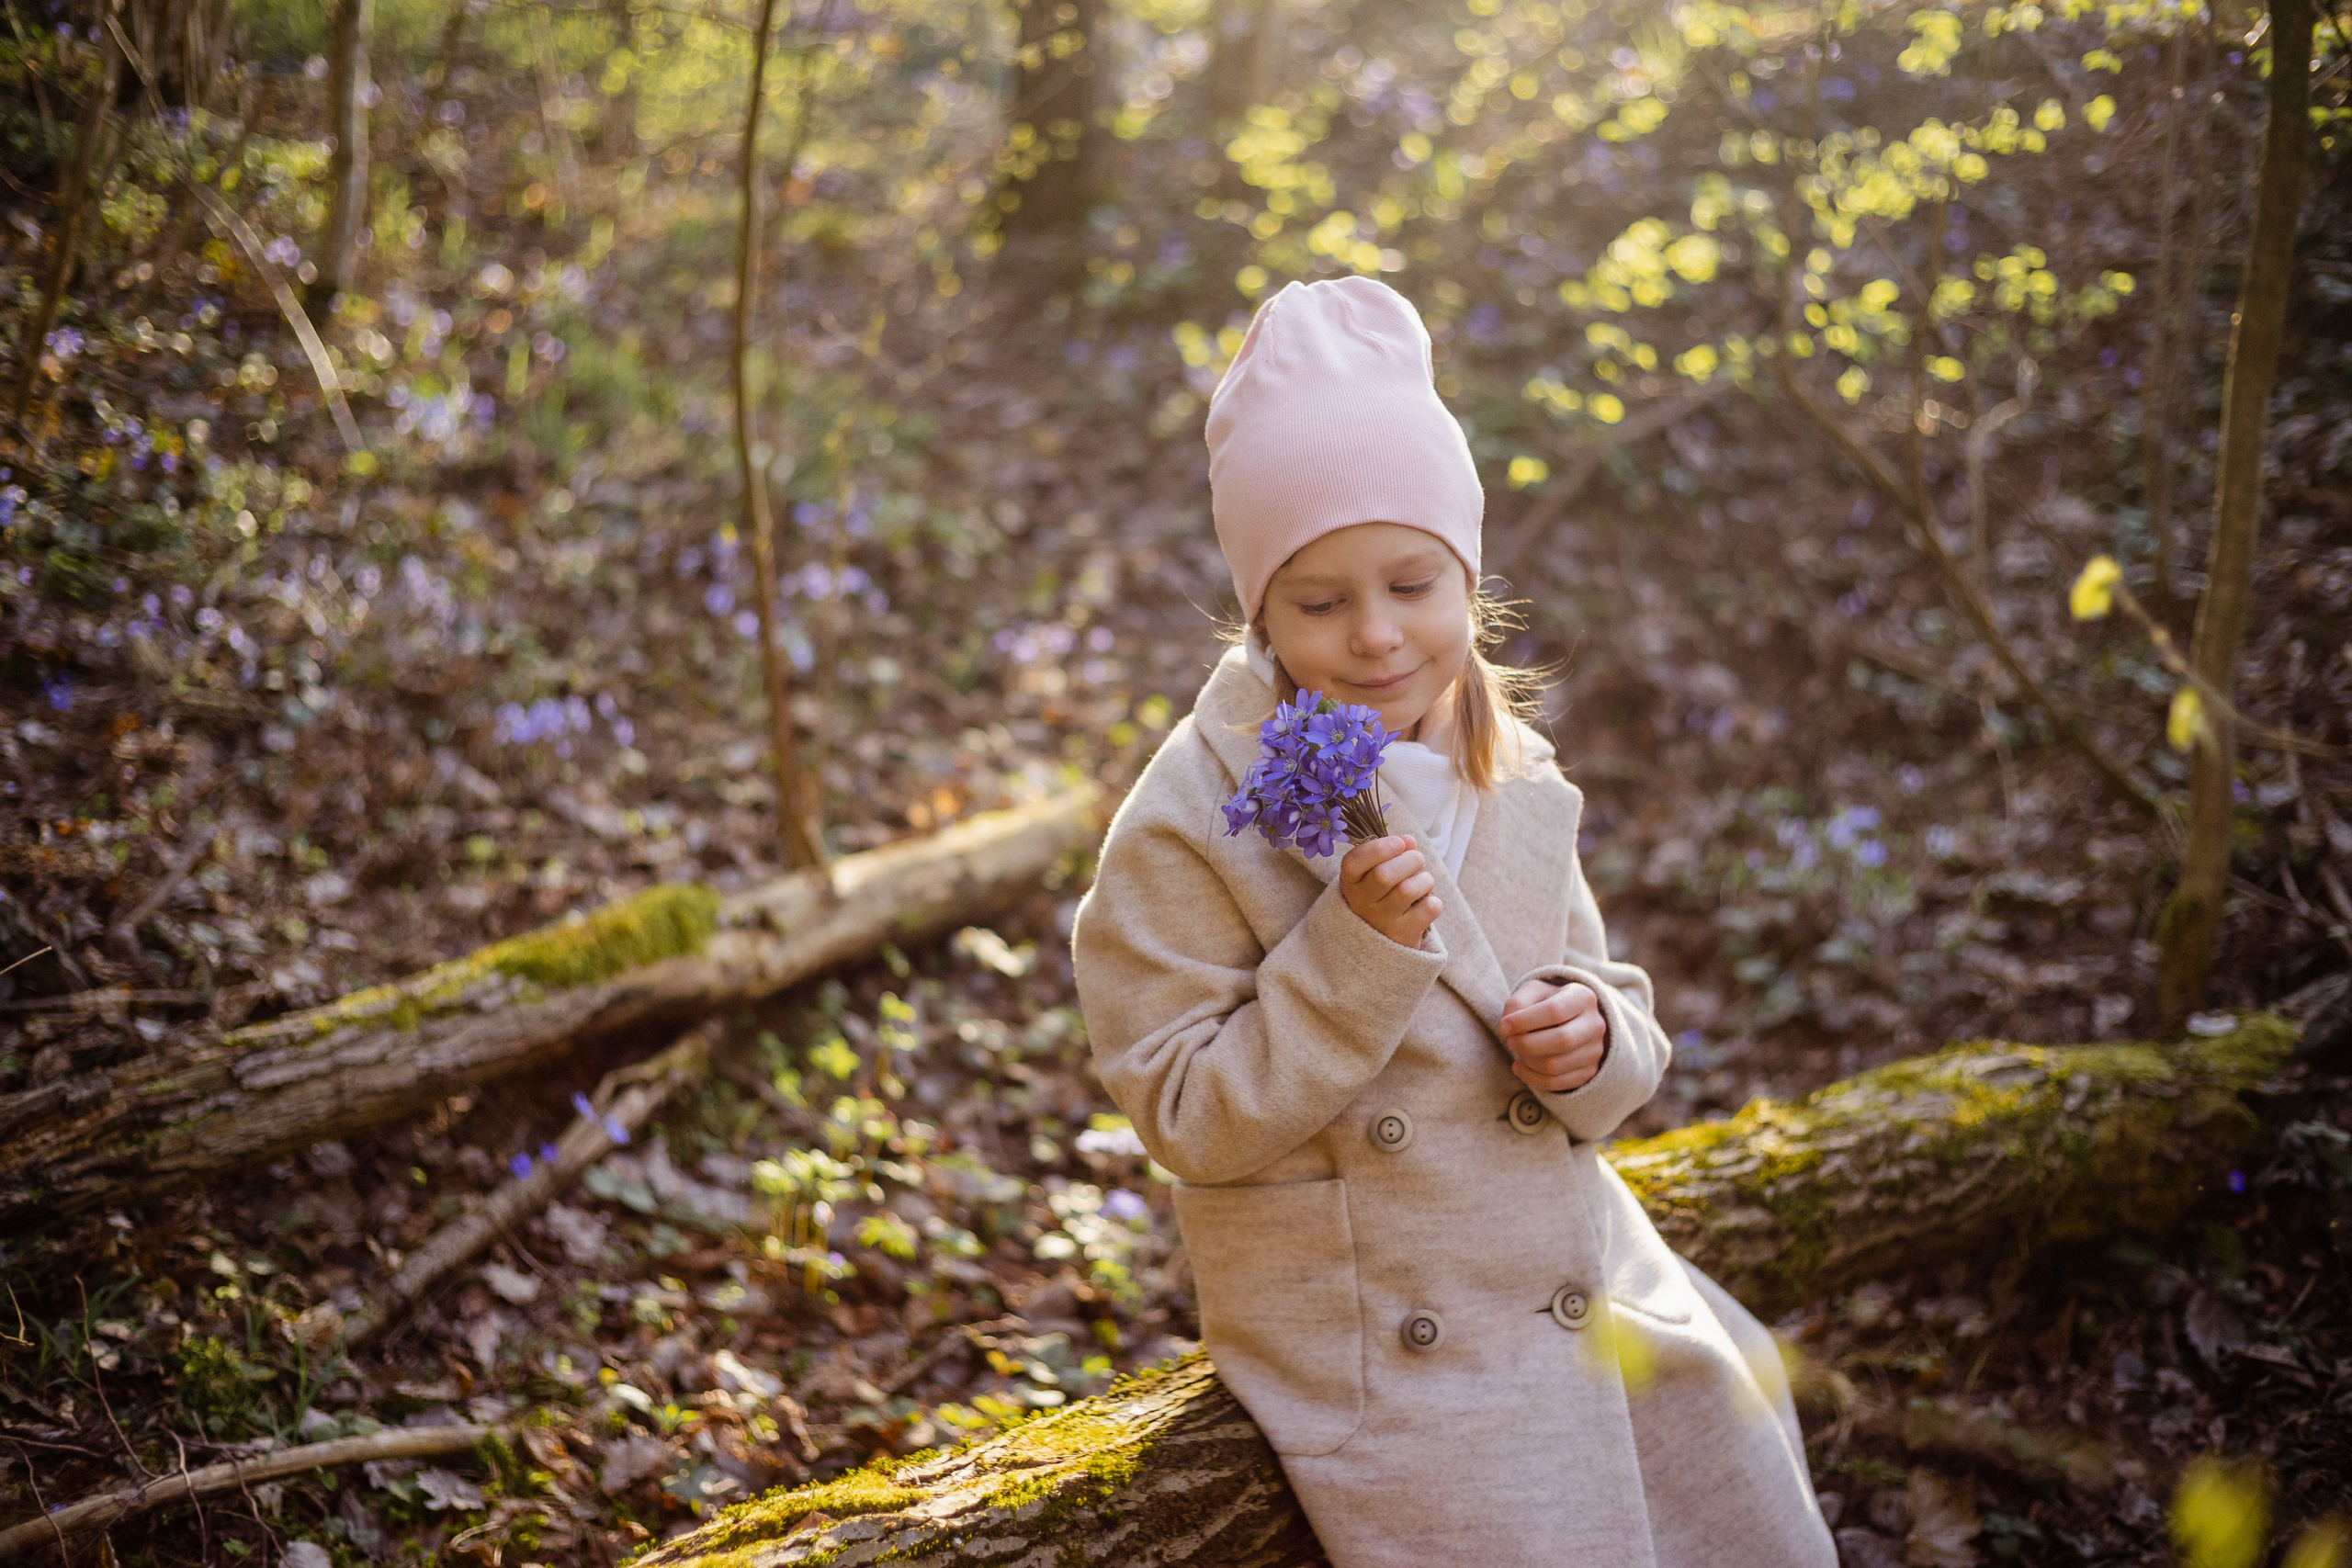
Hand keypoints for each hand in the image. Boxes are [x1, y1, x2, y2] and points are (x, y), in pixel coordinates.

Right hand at [1339, 835, 1441, 948]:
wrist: (1383, 937)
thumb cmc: (1383, 893)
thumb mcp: (1377, 870)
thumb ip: (1392, 851)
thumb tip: (1408, 841)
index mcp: (1351, 881)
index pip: (1354, 862)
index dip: (1379, 848)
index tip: (1399, 843)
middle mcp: (1361, 903)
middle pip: (1384, 874)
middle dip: (1411, 859)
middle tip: (1417, 860)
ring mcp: (1381, 921)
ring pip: (1408, 890)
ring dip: (1425, 880)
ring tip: (1423, 883)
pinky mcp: (1402, 934)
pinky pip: (1428, 909)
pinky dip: (1434, 902)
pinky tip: (1426, 903)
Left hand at [1499, 977, 1605, 1092]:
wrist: (1569, 1018)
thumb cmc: (1545, 1002)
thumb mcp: (1531, 992)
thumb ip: (1517, 1003)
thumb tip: (1509, 1028)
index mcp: (1583, 997)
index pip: (1555, 1011)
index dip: (1524, 1021)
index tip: (1504, 1026)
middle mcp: (1595, 1024)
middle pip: (1562, 1040)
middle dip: (1527, 1044)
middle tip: (1510, 1041)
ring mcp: (1595, 1050)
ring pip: (1556, 1065)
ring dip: (1528, 1061)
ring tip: (1516, 1051)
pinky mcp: (1589, 1071)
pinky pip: (1557, 1083)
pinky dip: (1531, 1078)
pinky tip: (1519, 1067)